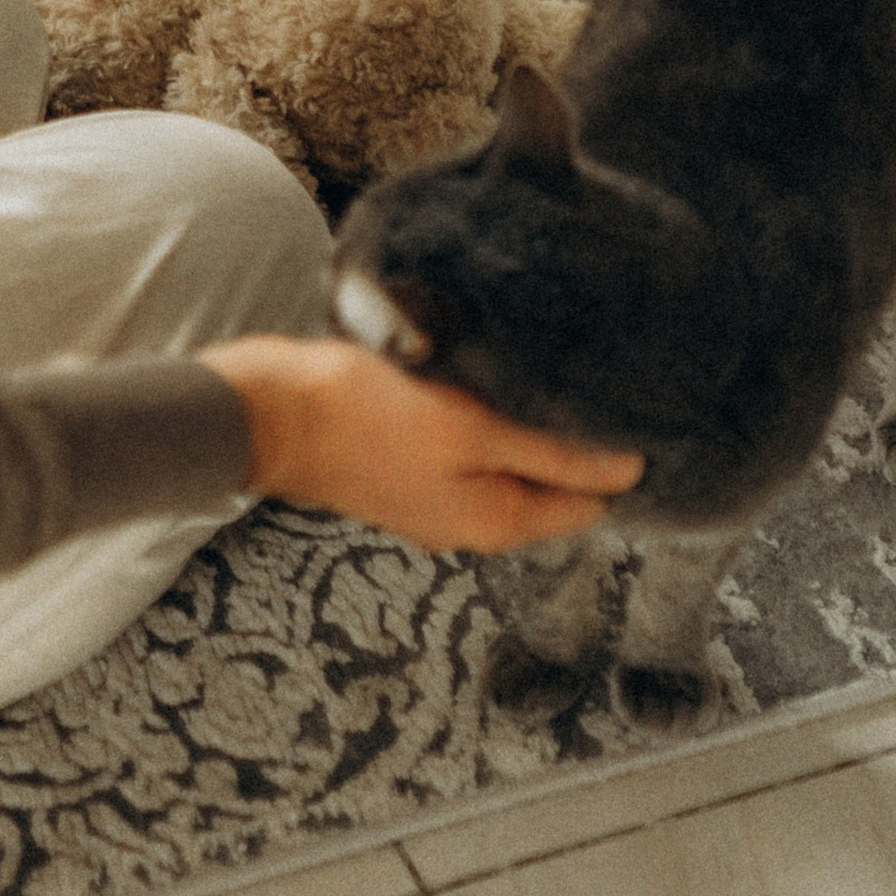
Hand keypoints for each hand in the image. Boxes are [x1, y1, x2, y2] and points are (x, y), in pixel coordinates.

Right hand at [200, 335, 641, 554]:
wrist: (267, 414)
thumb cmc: (363, 417)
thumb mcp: (468, 430)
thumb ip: (549, 455)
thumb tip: (628, 474)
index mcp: (497, 522)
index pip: (589, 502)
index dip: (612, 460)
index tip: (628, 405)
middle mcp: (471, 525)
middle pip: (548, 487)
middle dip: (570, 444)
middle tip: (589, 377)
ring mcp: (434, 503)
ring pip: (506, 467)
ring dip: (523, 430)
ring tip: (538, 371)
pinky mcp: (404, 473)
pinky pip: (467, 454)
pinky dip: (482, 425)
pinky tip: (479, 382)